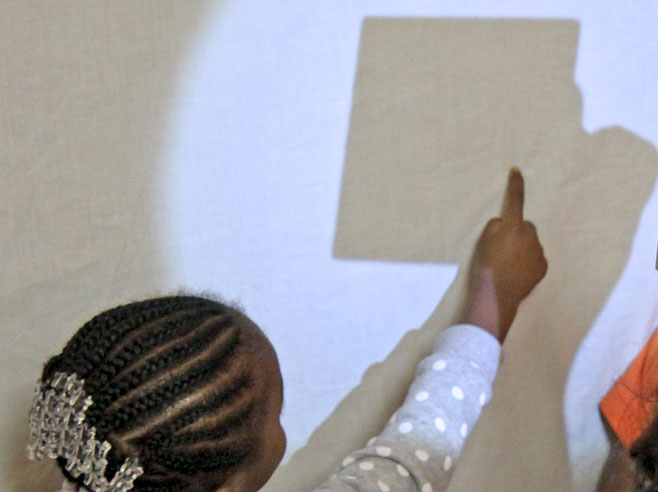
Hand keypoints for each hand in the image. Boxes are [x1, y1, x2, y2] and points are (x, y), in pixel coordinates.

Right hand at [459, 168, 547, 342]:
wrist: (496, 296)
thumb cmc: (485, 266)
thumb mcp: (483, 241)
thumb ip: (496, 226)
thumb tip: (505, 225)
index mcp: (513, 226)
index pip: (515, 199)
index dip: (515, 184)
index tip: (517, 170)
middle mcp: (530, 236)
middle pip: (525, 225)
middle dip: (517, 231)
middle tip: (501, 247)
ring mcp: (539, 252)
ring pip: (530, 242)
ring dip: (521, 247)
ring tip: (506, 263)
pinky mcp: (543, 267)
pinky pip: (535, 257)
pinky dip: (526, 261)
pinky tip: (515, 272)